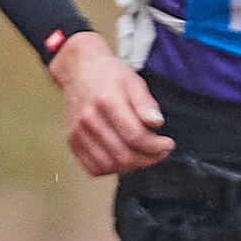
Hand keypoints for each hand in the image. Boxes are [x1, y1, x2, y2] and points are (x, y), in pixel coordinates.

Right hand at [48, 32, 172, 174]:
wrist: (79, 71)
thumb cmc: (108, 76)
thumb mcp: (134, 82)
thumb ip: (146, 104)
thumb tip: (157, 123)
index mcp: (107, 102)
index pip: (136, 137)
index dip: (157, 147)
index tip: (168, 144)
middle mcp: (89, 119)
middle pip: (124, 156)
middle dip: (149, 159)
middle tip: (160, 151)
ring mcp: (78, 133)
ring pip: (110, 166)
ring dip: (132, 166)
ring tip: (143, 154)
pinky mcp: (73, 141)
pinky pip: (94, 168)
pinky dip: (112, 168)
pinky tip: (123, 157)